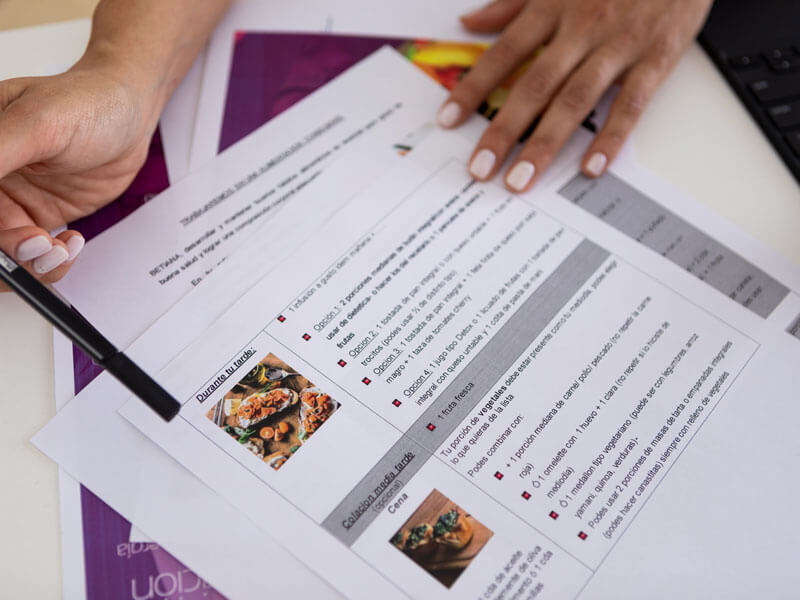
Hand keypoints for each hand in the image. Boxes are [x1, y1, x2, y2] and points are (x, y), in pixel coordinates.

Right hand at [0, 59, 161, 288]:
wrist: (130, 114)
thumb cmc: (86, 103)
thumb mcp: (38, 123)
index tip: (14, 232)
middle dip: (6, 251)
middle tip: (38, 245)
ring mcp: (13, 202)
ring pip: (6, 250)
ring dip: (29, 261)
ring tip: (58, 250)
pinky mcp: (42, 217)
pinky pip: (35, 253)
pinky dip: (50, 260)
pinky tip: (70, 244)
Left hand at [437, 0, 712, 191]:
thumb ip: (512, 3)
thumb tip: (470, 22)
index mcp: (554, 6)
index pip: (504, 54)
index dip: (474, 88)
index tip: (448, 121)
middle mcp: (581, 29)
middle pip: (535, 85)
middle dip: (503, 130)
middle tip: (480, 169)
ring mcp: (619, 46)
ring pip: (575, 100)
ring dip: (545, 143)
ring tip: (521, 179)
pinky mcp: (656, 59)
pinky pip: (631, 104)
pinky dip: (611, 137)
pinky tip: (590, 168)